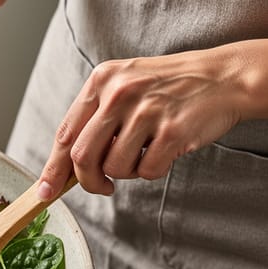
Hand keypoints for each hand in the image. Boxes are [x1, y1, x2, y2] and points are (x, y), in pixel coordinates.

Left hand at [37, 40, 267, 199]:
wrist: (222, 77)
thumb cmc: (167, 88)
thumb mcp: (123, 86)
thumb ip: (94, 119)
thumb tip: (65, 167)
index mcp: (101, 81)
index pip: (65, 133)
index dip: (53, 168)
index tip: (46, 191)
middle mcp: (120, 93)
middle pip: (82, 155)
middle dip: (87, 180)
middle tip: (101, 186)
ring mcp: (146, 112)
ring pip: (114, 166)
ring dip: (126, 172)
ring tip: (143, 153)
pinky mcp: (172, 132)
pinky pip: (147, 171)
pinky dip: (152, 171)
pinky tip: (163, 152)